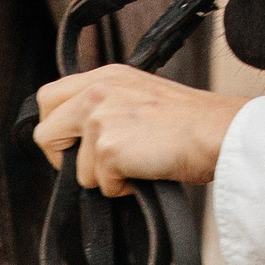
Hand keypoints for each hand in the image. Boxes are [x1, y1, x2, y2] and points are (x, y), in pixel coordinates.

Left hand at [32, 65, 249, 196]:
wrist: (218, 132)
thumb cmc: (190, 121)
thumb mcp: (140, 93)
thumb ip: (107, 103)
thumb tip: (82, 135)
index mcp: (104, 76)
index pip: (49, 97)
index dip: (56, 127)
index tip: (74, 145)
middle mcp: (96, 91)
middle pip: (46, 132)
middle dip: (61, 156)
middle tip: (92, 166)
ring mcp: (100, 119)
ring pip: (74, 169)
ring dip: (103, 177)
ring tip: (136, 164)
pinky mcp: (108, 149)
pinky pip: (100, 186)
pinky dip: (121, 189)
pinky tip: (144, 173)